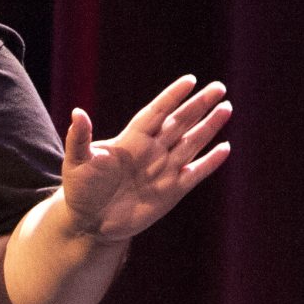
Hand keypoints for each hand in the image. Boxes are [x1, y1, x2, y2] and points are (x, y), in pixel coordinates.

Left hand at [61, 75, 231, 242]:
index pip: (157, 112)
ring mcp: (163, 170)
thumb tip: (78, 113)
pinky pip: (195, 173)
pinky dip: (210, 162)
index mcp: (131, 139)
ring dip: (209, 127)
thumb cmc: (80, 189)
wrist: (90, 223)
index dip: (172, 96)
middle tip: (219, 87)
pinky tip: (225, 148)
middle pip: (180, 122)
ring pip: (192, 143)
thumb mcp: (77, 161)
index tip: (190, 80)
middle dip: (199, 105)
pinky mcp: (171, 191)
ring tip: (226, 108)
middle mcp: (151, 150)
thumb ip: (80, 137)